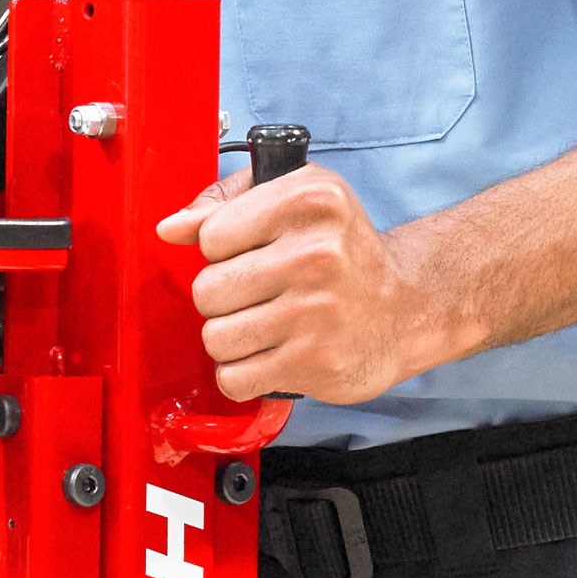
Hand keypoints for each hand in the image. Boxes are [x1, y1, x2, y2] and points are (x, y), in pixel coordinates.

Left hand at [157, 165, 463, 405]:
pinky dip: (242, 374)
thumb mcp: (295, 199)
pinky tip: (271, 356)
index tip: (254, 254)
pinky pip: (234, 378)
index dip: (222, 250)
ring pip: (215, 338)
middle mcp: (318, 253)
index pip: (211, 236)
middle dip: (223, 299)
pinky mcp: (315, 362)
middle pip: (206, 290)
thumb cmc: (340, 252)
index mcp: (311, 199)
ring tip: (266, 327)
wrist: (407, 309)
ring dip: (231, 339)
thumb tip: (169, 228)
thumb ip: (225, 202)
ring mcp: (317, 311)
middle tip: (260, 296)